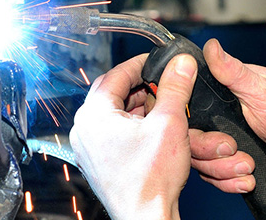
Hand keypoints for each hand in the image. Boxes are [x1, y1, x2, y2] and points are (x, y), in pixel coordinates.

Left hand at [69, 53, 197, 219]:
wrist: (147, 217)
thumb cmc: (151, 180)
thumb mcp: (169, 123)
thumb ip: (175, 87)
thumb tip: (181, 64)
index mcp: (94, 114)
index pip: (115, 74)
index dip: (140, 64)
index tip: (157, 60)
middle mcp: (84, 129)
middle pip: (112, 93)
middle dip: (140, 86)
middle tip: (163, 83)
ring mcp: (88, 148)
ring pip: (112, 114)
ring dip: (137, 106)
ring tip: (162, 107)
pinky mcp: (97, 162)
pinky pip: (111, 133)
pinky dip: (131, 125)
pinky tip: (153, 129)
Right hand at [190, 39, 265, 207]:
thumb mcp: (263, 89)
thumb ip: (233, 71)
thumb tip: (212, 46)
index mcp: (219, 91)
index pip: (185, 101)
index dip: (187, 117)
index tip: (206, 127)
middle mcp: (214, 116)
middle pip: (188, 135)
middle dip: (209, 149)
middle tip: (232, 148)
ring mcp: (217, 141)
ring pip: (198, 159)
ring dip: (223, 167)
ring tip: (247, 164)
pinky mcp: (222, 163)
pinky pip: (210, 176)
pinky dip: (228, 180)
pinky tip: (246, 176)